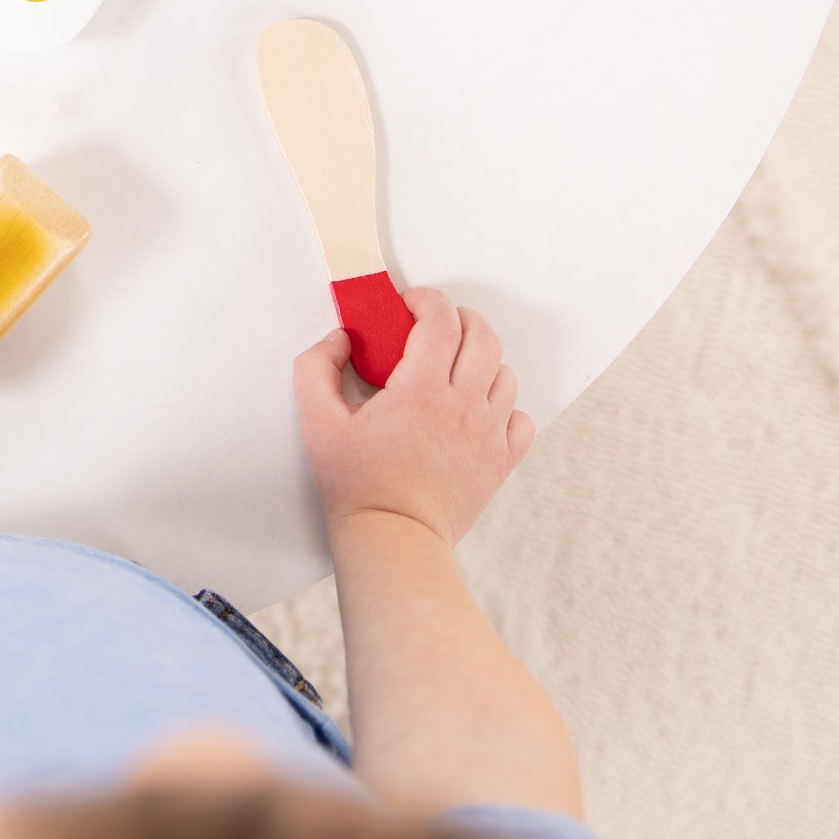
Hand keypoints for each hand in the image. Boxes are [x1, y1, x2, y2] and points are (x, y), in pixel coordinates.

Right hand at [293, 290, 533, 546]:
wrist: (392, 538)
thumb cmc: (356, 484)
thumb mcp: (317, 421)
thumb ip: (317, 367)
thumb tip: (340, 338)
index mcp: (421, 389)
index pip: (441, 320)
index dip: (427, 300)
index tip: (408, 304)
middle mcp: (463, 405)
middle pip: (483, 336)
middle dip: (459, 318)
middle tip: (434, 326)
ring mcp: (488, 434)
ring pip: (505, 374)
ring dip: (481, 359)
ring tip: (453, 367)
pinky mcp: (500, 462)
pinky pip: (521, 419)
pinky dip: (505, 405)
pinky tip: (477, 409)